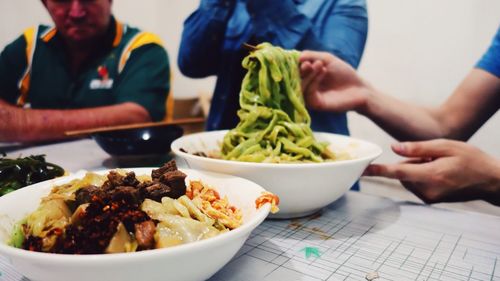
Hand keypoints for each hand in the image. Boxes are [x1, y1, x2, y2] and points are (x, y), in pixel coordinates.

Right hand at [299, 50, 371, 112]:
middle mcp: (305, 87)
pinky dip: (314, 80)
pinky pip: (309, 92)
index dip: (295, 63)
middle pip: (295, 79)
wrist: (359, 89)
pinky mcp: (315, 104)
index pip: (294, 70)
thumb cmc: (344, 74)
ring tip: (320, 64)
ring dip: (309, 73)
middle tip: (310, 63)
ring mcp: (310, 97)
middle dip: (302, 69)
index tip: (301, 57)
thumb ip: (312, 56)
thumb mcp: (326, 60)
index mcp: (306, 77)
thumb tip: (297, 57)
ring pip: (301, 85)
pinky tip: (323, 71)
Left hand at [364, 139, 499, 204]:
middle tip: (433, 157)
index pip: (397, 172)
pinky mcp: (430, 200)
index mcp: (431, 175)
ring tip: (439, 164)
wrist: (490, 181)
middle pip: (403, 172)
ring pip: (409, 178)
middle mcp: (427, 190)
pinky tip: (439, 172)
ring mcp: (428, 198)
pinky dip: (422, 175)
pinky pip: (416, 184)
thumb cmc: (471, 160)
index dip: (378, 170)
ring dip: (417, 169)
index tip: (362, 170)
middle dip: (412, 162)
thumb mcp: (446, 146)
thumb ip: (418, 148)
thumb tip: (394, 148)